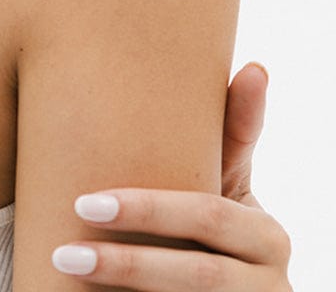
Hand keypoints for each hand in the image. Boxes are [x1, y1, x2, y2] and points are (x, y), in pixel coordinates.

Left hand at [51, 62, 292, 288]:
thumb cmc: (217, 231)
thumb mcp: (229, 186)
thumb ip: (234, 134)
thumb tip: (257, 66)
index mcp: (267, 236)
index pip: (208, 216)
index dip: (148, 211)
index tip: (86, 203)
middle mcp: (270, 284)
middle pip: (197, 274)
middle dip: (127, 262)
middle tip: (64, 252)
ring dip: (124, 290)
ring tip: (66, 272)